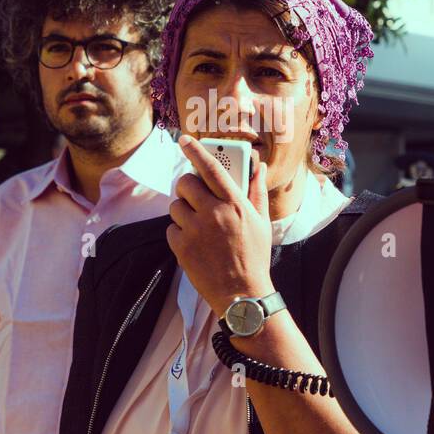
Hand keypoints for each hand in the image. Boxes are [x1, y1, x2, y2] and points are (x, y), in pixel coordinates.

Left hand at [166, 134, 274, 319]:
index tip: (184, 139)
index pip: (211, 168)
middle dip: (188, 187)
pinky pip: (171, 228)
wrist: (242, 294)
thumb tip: (258, 166)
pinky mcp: (181, 247)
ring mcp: (195, 231)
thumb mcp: (262, 222)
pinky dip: (179, 233)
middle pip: (186, 183)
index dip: (196, 150)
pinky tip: (194, 243)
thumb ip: (257, 191)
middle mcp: (213, 213)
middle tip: (196, 197)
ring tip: (198, 225)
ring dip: (183, 211)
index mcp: (235, 204)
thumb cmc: (255, 256)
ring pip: (176, 206)